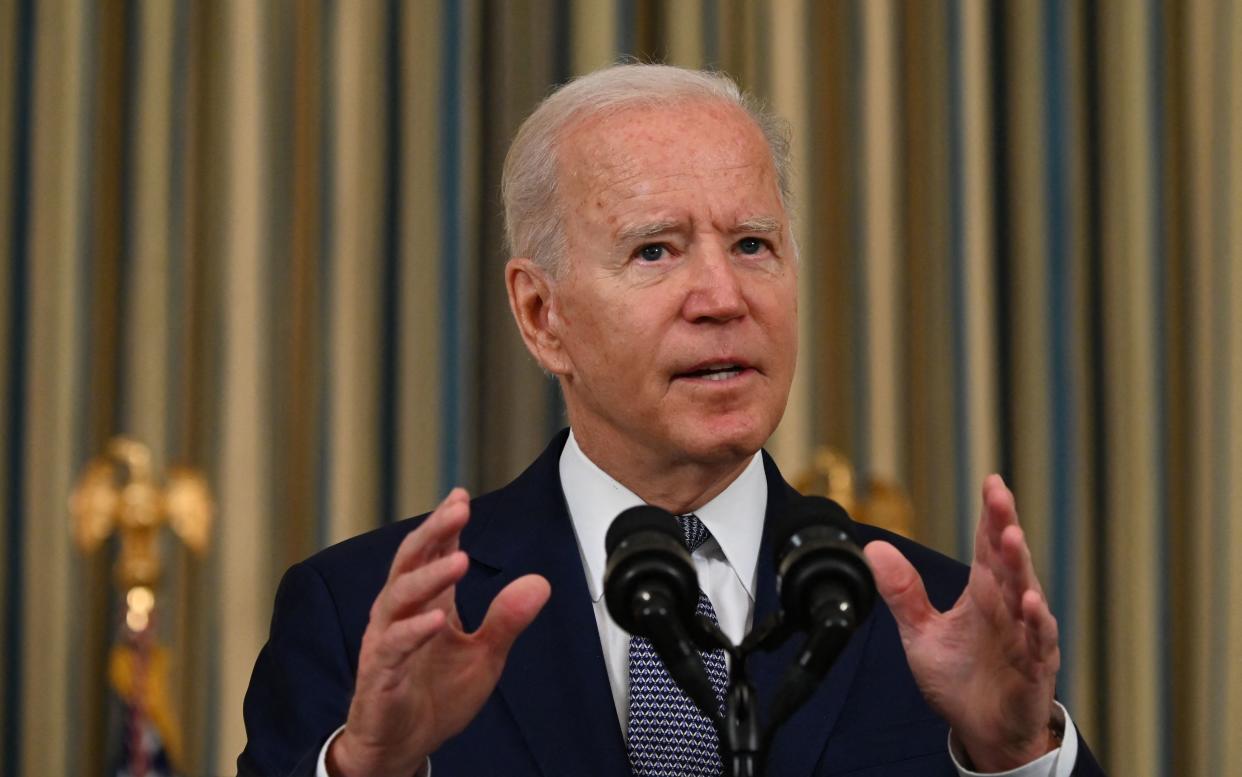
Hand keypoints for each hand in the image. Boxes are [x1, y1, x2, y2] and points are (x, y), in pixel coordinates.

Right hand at [327, 488, 550, 776]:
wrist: (403, 747)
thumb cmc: (435, 696)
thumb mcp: (485, 655)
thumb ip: (507, 618)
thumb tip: (540, 582)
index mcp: (425, 603)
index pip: (431, 553)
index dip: (445, 524)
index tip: (461, 496)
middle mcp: (400, 614)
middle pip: (410, 561)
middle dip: (433, 531)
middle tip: (458, 508)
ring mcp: (385, 642)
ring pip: (398, 597)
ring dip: (429, 577)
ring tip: (460, 559)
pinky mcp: (380, 675)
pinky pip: (393, 647)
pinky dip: (414, 631)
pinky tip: (437, 618)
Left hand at [863, 475, 1059, 771]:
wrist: (983, 731)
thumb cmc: (960, 680)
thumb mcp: (921, 634)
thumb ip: (902, 593)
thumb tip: (874, 549)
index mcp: (984, 594)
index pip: (988, 547)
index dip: (991, 515)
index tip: (992, 482)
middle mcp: (1008, 608)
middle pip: (1009, 561)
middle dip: (1005, 526)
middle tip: (1000, 496)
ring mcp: (1025, 636)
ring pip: (1027, 594)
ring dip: (1021, 567)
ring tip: (1012, 539)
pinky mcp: (1034, 668)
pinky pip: (1039, 642)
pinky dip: (1037, 623)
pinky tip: (1031, 603)